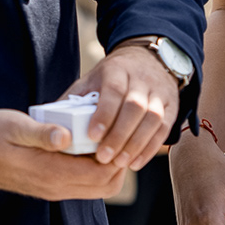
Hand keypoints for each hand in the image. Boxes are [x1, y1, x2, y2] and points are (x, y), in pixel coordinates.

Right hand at [0, 109, 128, 199]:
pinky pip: (85, 185)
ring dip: (107, 167)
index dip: (115, 154)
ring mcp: (55, 190)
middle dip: (118, 162)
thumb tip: (66, 135)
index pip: (100, 173)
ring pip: (98, 188)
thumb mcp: (15, 126)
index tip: (113, 129)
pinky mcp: (52, 188)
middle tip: (113, 134)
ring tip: (102, 140)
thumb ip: (42, 132)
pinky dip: (95, 170)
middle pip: (106, 185)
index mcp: (51, 172)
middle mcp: (57, 187)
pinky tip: (88, 148)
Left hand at [64, 44, 178, 168]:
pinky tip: (135, 163)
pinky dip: (150, 148)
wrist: (146, 61)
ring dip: (136, 144)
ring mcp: (159, 92)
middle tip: (103, 157)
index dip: (104, 114)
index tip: (92, 135)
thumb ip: (74, 100)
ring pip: (153, 119)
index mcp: (117, 70)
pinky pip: (165, 129)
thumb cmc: (110, 77)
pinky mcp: (171, 106)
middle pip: (135, 107)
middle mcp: (142, 79)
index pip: (114, 91)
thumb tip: (53, 125)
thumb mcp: (90, 80)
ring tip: (119, 163)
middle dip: (119, 134)